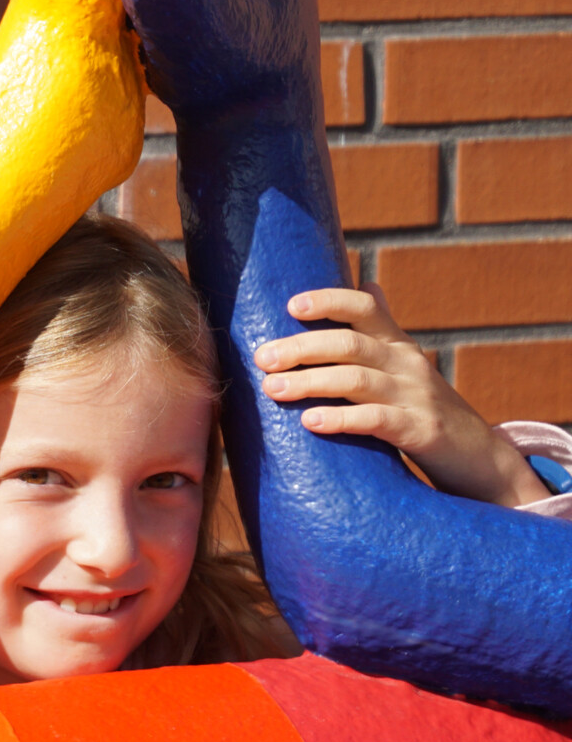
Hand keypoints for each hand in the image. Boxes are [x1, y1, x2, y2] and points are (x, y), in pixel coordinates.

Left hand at [253, 285, 549, 507]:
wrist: (479, 458)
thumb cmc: (427, 410)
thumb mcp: (407, 365)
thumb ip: (384, 330)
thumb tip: (367, 283)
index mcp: (398, 344)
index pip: (363, 306)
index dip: (328, 300)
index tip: (290, 306)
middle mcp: (406, 363)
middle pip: (349, 343)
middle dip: (301, 348)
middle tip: (262, 359)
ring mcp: (415, 396)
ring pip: (356, 380)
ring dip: (309, 383)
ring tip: (272, 389)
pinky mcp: (421, 431)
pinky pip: (376, 420)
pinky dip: (341, 418)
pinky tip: (310, 422)